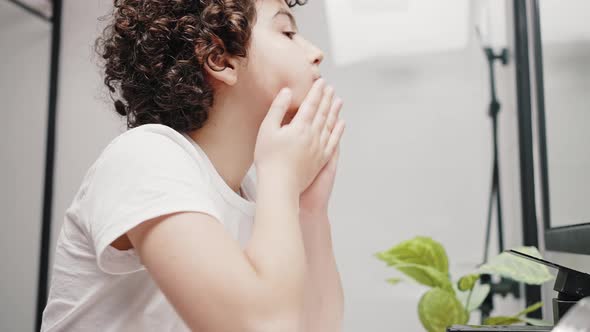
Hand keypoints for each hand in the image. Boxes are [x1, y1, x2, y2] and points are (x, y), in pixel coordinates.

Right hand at [254, 79, 343, 193]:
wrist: (280, 185)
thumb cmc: (269, 158)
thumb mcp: (267, 130)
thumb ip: (278, 109)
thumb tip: (287, 92)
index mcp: (299, 127)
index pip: (311, 104)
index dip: (316, 92)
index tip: (321, 82)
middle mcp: (313, 135)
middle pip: (323, 113)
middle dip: (327, 99)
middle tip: (331, 88)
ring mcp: (319, 148)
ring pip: (330, 125)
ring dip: (335, 112)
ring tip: (339, 101)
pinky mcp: (321, 160)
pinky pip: (333, 142)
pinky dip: (338, 131)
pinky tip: (341, 124)